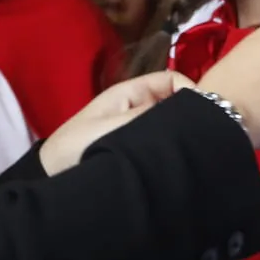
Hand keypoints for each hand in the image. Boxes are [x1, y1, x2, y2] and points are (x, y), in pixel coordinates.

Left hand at [41, 71, 194, 174]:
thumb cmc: (77, 146)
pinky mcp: (139, 149)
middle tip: (206, 135)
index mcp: (131, 92)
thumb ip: (148, 115)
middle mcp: (138, 106)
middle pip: (176, 102)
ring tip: (196, 150)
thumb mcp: (113, 128)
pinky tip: (182, 161)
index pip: (172, 80)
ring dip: (181, 133)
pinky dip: (172, 148)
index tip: (205, 113)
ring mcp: (139, 127)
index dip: (191, 91)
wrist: (54, 178)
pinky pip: (162, 143)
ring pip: (171, 123)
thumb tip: (187, 106)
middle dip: (191, 114)